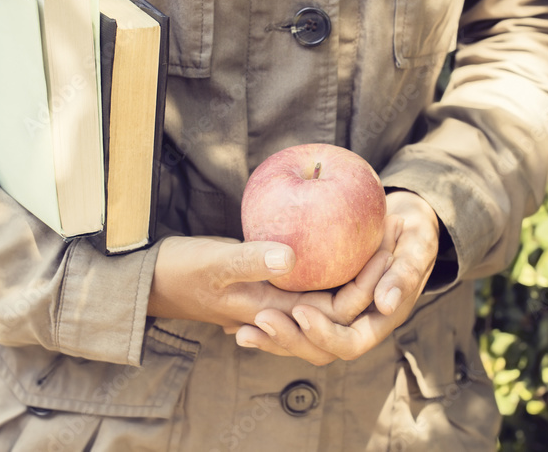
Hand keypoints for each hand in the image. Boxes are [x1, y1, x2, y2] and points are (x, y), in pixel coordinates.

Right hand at [147, 235, 393, 329]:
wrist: (155, 279)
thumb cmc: (184, 272)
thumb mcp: (215, 263)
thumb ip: (251, 260)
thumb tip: (292, 257)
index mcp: (277, 314)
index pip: (339, 312)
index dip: (368, 286)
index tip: (384, 249)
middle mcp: (285, 314)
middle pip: (345, 310)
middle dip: (375, 282)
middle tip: (392, 238)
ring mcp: (281, 302)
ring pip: (333, 298)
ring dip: (357, 275)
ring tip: (378, 236)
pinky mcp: (275, 287)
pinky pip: (314, 281)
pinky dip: (334, 264)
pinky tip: (347, 234)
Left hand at [235, 190, 439, 364]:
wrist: (405, 223)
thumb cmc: (415, 232)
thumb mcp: (417, 246)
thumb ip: (404, 274)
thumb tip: (385, 305)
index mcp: (380, 320)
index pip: (349, 343)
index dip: (324, 334)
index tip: (299, 310)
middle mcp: (355, 324)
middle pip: (318, 349)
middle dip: (288, 340)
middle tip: (259, 320)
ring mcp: (334, 315)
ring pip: (301, 339)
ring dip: (273, 338)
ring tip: (239, 332)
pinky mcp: (319, 301)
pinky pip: (292, 318)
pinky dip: (271, 319)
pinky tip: (236, 317)